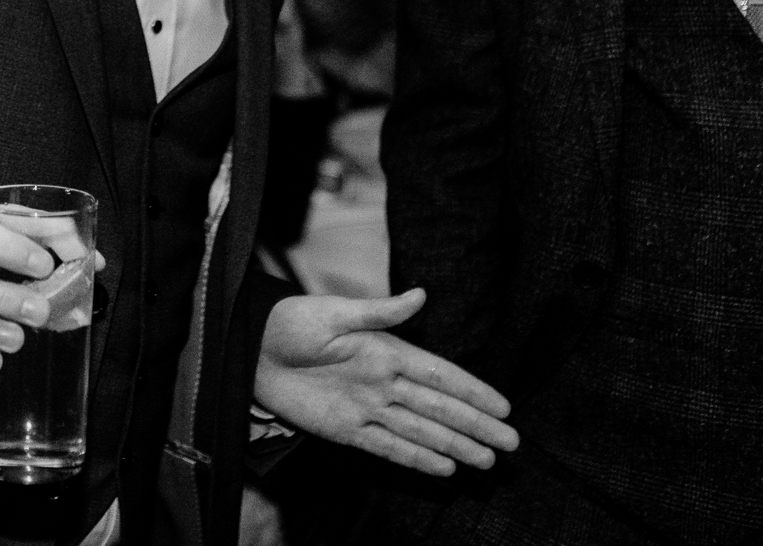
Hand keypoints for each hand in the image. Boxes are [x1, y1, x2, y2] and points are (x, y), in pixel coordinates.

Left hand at [253, 288, 517, 475]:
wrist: (252, 349)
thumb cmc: (292, 321)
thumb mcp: (335, 312)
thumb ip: (379, 311)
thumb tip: (421, 295)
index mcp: (387, 351)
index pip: (441, 375)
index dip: (473, 391)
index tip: (504, 407)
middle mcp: (384, 383)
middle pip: (439, 409)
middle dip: (475, 426)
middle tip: (510, 445)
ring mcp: (367, 408)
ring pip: (421, 431)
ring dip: (454, 446)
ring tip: (486, 462)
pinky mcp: (345, 430)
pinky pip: (387, 447)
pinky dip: (415, 458)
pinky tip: (443, 468)